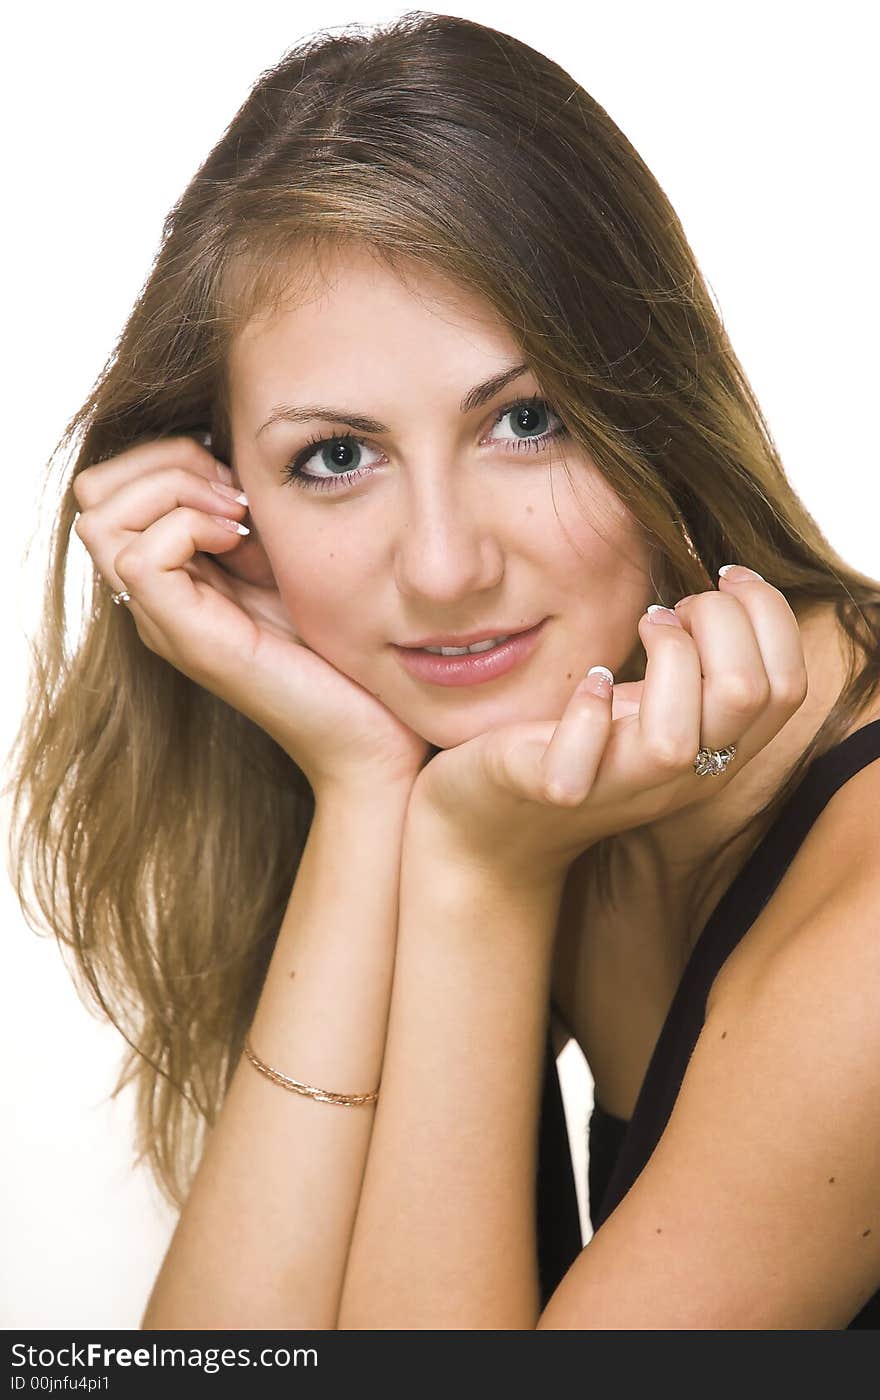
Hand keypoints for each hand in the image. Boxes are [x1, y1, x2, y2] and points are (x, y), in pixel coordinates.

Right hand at [72, 435, 430, 797]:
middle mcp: (157, 598)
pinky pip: (140, 556)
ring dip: (175, 490)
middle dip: (166, 463)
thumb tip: (235, 451)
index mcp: (177, 575)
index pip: (116, 483)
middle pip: (95, 493)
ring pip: (102, 516)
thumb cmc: (345, 654)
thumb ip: (254, 516)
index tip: (241, 483)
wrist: (374, 736)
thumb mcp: (292, 561)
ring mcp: (164, 620)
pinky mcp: (186, 639)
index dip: (172, 457)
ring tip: (238, 517)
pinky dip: (189, 525)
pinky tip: (241, 543)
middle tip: (236, 495)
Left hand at [406, 570, 809, 887]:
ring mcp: (616, 788)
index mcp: (718, 752)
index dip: (769, 614)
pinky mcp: (550, 789)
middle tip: (673, 605)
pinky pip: (579, 765)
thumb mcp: (657, 703)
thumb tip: (734, 585)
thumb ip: (703, 665)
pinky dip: (587, 711)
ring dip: (665, 659)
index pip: (786, 687)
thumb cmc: (583, 744)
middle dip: (720, 620)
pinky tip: (588, 680)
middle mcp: (681, 778)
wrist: (492, 820)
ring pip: (674, 741)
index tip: (726, 575)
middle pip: (745, 696)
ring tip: (642, 628)